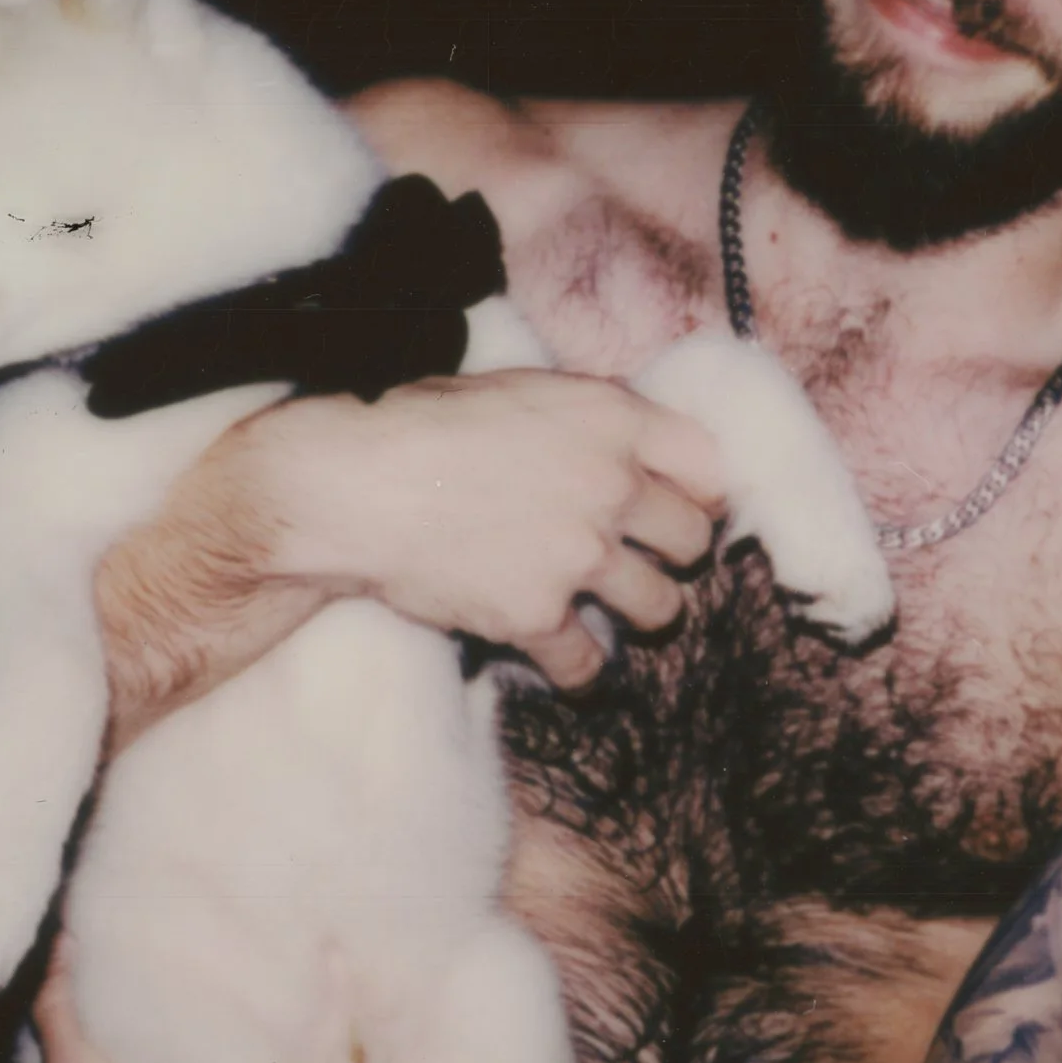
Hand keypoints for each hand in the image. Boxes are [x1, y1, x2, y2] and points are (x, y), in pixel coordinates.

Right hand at [126, 369, 728, 694]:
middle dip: (673, 556)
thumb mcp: (517, 391)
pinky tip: (564, 662)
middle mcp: (610, 485)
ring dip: (642, 615)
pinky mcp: (538, 614)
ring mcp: (579, 554)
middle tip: (644, 562)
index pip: (708, 464)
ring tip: (612, 612)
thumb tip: (623, 446)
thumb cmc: (419, 425)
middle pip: (693, 541)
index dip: (700, 493)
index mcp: (610, 417)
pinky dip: (578, 671)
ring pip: (660, 608)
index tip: (684, 509)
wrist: (353, 485)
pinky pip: (589, 664)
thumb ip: (585, 418)